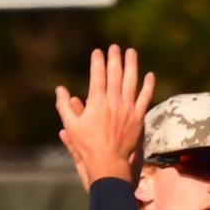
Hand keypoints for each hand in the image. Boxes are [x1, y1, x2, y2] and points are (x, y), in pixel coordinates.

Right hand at [54, 45, 154, 187]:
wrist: (107, 162)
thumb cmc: (86, 146)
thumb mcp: (71, 126)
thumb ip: (64, 106)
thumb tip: (60, 90)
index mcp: (97, 103)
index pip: (97, 76)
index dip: (97, 62)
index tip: (97, 52)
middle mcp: (114, 102)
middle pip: (115, 74)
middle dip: (114, 58)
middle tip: (114, 47)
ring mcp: (128, 108)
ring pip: (131, 81)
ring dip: (131, 65)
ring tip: (131, 53)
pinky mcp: (138, 116)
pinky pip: (145, 97)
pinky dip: (148, 85)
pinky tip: (149, 75)